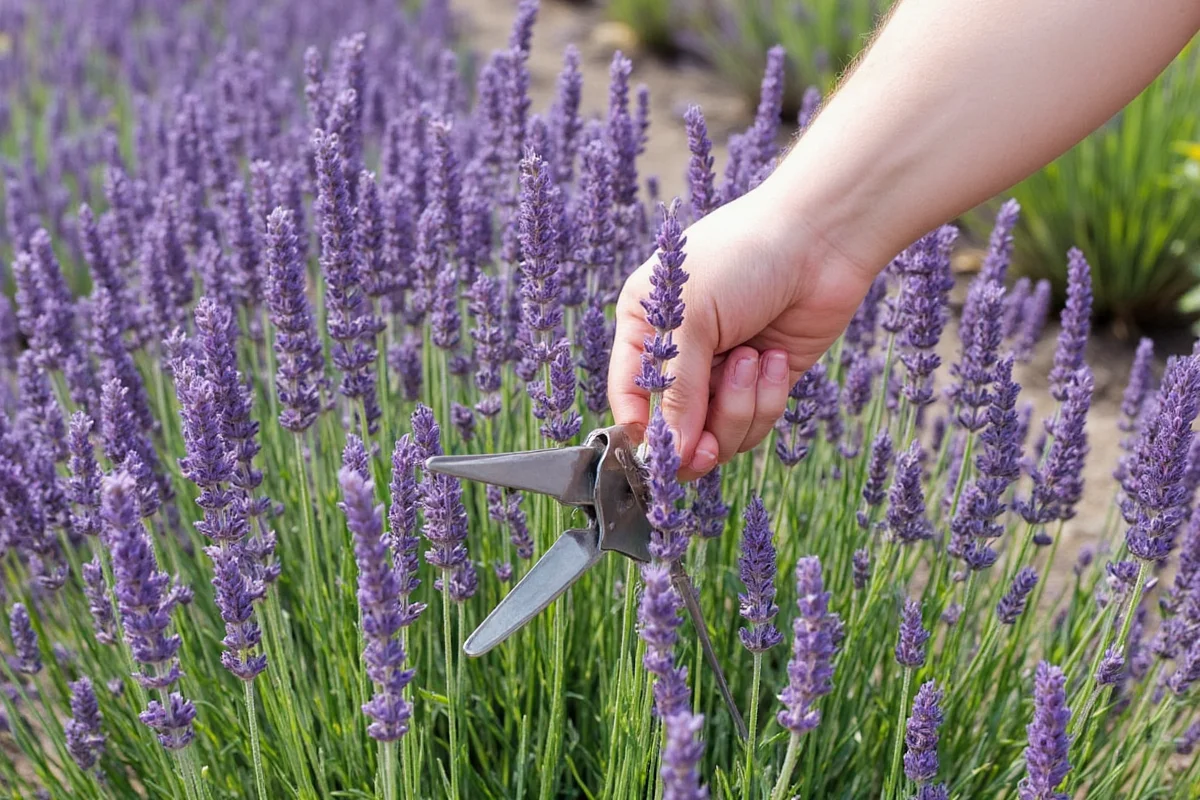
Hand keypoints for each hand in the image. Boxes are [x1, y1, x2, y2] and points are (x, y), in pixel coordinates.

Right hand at [607, 182, 876, 480]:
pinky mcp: (766, 383)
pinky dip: (767, 399)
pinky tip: (775, 356)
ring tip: (753, 360)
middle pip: (675, 429)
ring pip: (718, 434)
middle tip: (709, 448)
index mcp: (645, 328)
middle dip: (696, 438)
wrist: (822, 237)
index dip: (642, 432)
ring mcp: (724, 371)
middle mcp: (680, 355)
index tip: (661, 454)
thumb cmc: (743, 257)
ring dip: (738, 408)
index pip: (629, 397)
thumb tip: (673, 452)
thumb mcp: (693, 318)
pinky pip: (756, 421)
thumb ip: (678, 388)